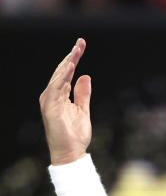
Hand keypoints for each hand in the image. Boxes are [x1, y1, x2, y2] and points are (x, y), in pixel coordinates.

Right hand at [38, 38, 91, 165]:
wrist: (71, 153)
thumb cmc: (75, 134)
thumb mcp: (83, 110)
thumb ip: (82, 94)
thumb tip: (85, 76)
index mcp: (59, 95)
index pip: (66, 73)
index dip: (73, 58)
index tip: (81, 45)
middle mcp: (51, 95)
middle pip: (61, 71)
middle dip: (71, 56)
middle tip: (80, 43)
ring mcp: (49, 101)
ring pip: (58, 77)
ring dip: (67, 64)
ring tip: (76, 51)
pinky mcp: (50, 108)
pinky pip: (56, 89)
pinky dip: (63, 78)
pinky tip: (71, 68)